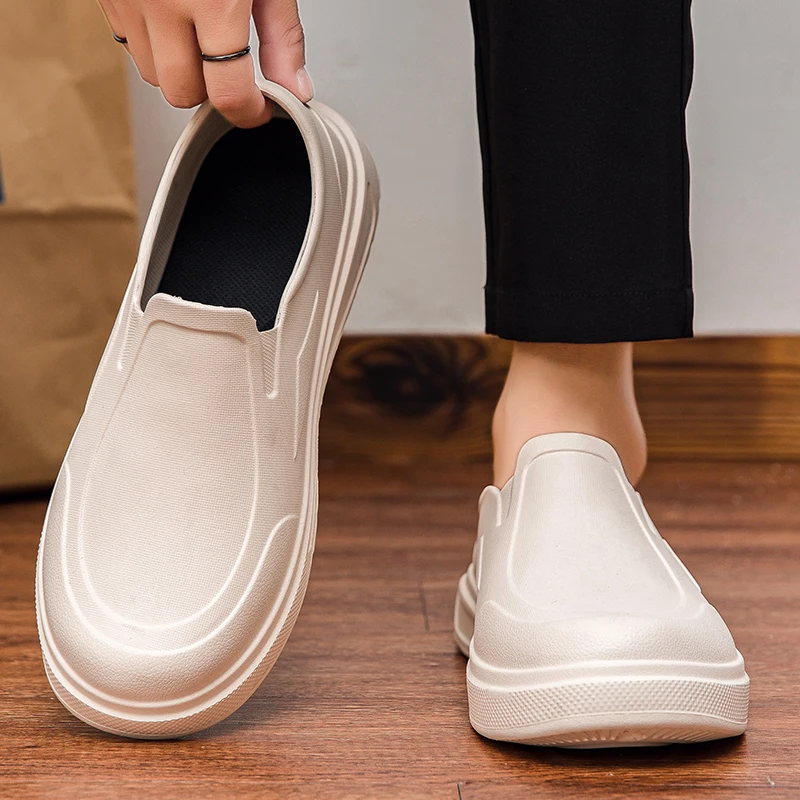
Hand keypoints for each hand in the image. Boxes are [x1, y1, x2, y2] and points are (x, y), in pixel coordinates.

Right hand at [98, 0, 312, 127]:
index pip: (228, 94)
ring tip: (200, 36)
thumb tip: (295, 89)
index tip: (260, 110)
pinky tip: (173, 19)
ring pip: (152, 74)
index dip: (250, 112)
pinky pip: (129, 42)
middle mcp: (163, 0)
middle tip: (231, 69)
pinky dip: (153, 44)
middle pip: (183, 94)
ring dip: (179, 70)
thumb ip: (283, 37)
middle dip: (211, 91)